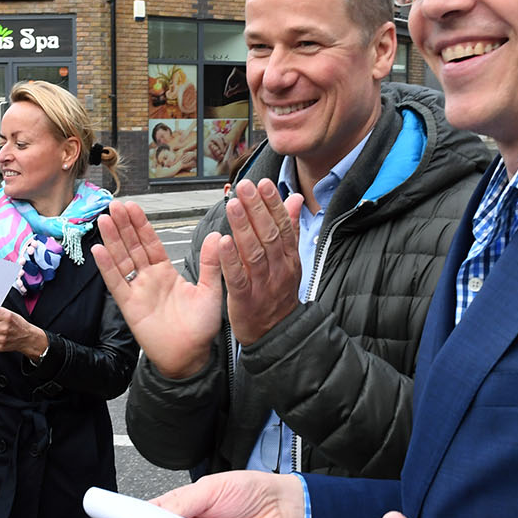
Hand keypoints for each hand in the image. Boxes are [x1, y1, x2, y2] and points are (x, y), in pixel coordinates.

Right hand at [92, 200, 223, 378]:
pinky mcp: (129, 305)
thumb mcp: (211, 290)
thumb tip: (215, 235)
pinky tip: (98, 249)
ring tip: (105, 219)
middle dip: (124, 225)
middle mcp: (149, 279)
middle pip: (132, 246)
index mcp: (167, 272)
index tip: (133, 207)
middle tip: (115, 204)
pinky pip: (116, 282)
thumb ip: (211, 263)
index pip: (151, 242)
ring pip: (122, 259)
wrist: (191, 356)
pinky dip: (107, 266)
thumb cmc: (201, 328)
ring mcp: (137, 291)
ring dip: (113, 239)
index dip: (141, 225)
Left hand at [216, 179, 305, 344]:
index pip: (282, 225)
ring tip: (233, 205)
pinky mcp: (246, 300)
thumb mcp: (290, 261)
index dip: (272, 203)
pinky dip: (231, 260)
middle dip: (256, 208)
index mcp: (289, 258)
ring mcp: (263, 285)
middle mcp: (279, 269)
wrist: (276, 334)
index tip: (262, 183)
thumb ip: (290, 229)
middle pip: (268, 234)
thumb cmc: (278, 294)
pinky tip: (223, 242)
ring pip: (254, 252)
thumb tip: (295, 199)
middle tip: (245, 186)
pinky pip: (238, 277)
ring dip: (243, 227)